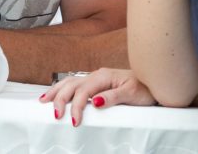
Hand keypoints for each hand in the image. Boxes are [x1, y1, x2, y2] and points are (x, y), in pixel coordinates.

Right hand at [40, 68, 154, 126]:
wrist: (154, 82)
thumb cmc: (145, 89)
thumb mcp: (131, 94)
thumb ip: (113, 97)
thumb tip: (95, 101)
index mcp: (103, 76)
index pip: (83, 92)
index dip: (76, 106)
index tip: (73, 122)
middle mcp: (97, 75)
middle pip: (71, 85)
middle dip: (60, 99)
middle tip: (55, 116)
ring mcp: (96, 78)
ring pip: (70, 82)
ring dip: (56, 91)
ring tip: (43, 101)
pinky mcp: (97, 84)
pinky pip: (75, 84)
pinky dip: (63, 89)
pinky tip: (57, 94)